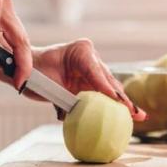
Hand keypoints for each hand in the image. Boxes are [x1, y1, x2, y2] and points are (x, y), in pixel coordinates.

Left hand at [31, 39, 146, 121]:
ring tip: (138, 116)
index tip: (116, 101)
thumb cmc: (33, 71)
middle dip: (121, 98)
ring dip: (122, 103)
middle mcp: (90, 57)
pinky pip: (104, 93)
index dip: (107, 88)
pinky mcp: (91, 80)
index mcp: (81, 50)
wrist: (28, 69)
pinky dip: (113, 105)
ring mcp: (92, 68)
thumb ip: (65, 97)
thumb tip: (76, 114)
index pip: (97, 72)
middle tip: (133, 112)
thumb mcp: (48, 83)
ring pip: (110, 88)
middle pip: (108, 81)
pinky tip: (129, 115)